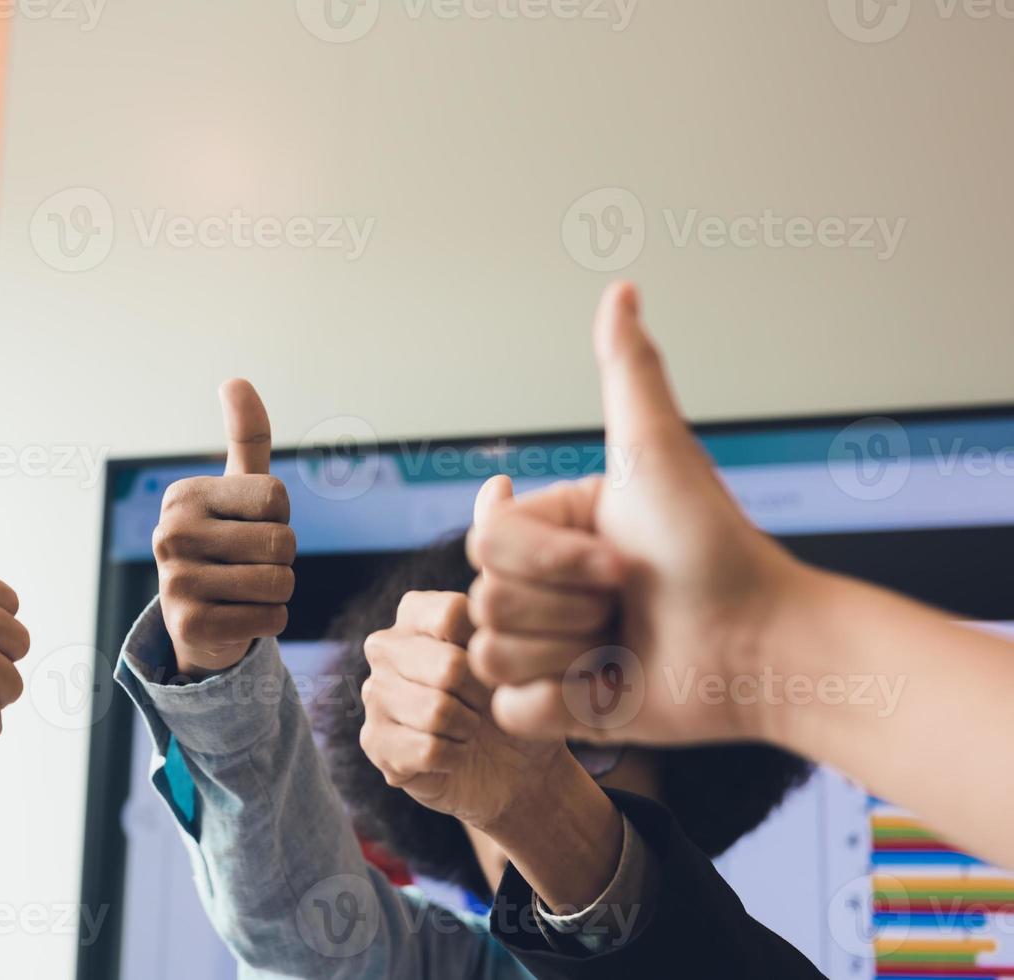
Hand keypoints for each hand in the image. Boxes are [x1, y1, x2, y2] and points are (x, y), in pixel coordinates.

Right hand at [155, 380, 296, 677]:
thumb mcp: (238, 490)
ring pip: (280, 582)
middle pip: (282, 542)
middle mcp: (171, 534)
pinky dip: (269, 621)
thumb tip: (235, 380)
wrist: (197, 622)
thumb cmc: (226, 544)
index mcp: (184, 495)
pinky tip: (239, 617)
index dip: (279, 516)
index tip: (250, 527)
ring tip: (245, 590)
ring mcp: (176, 583)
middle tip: (250, 564)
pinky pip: (271, 619)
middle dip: (282, 558)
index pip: (276, 497)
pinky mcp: (191, 627)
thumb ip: (247, 438)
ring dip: (278, 592)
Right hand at [358, 591, 567, 830]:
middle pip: (449, 667)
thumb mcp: (516, 655)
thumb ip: (501, 623)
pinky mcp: (374, 742)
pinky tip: (451, 754)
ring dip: (467, 729)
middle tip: (482, 706)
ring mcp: (374, 694)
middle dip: (480, 696)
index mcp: (415, 613)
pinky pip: (429, 749)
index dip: (489, 650)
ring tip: (466, 728)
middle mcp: (384, 647)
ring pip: (437, 711)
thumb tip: (487, 595)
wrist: (515, 766)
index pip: (452, 615)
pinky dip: (454, 757)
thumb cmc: (512, 701)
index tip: (495, 666)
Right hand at [469, 282, 805, 744]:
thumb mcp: (658, 454)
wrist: (764, 643)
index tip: (612, 552)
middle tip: (629, 597)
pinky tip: (612, 686)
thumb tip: (620, 286)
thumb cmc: (715, 547)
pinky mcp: (558, 710)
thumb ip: (629, 372)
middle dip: (564, 604)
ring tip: (626, 642)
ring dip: (567, 653)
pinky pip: (511, 712)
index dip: (546, 556)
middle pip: (485, 600)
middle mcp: (543, 588)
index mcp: (551, 532)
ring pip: (492, 656)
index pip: (485, 542)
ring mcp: (547, 649)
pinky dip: (561, 704)